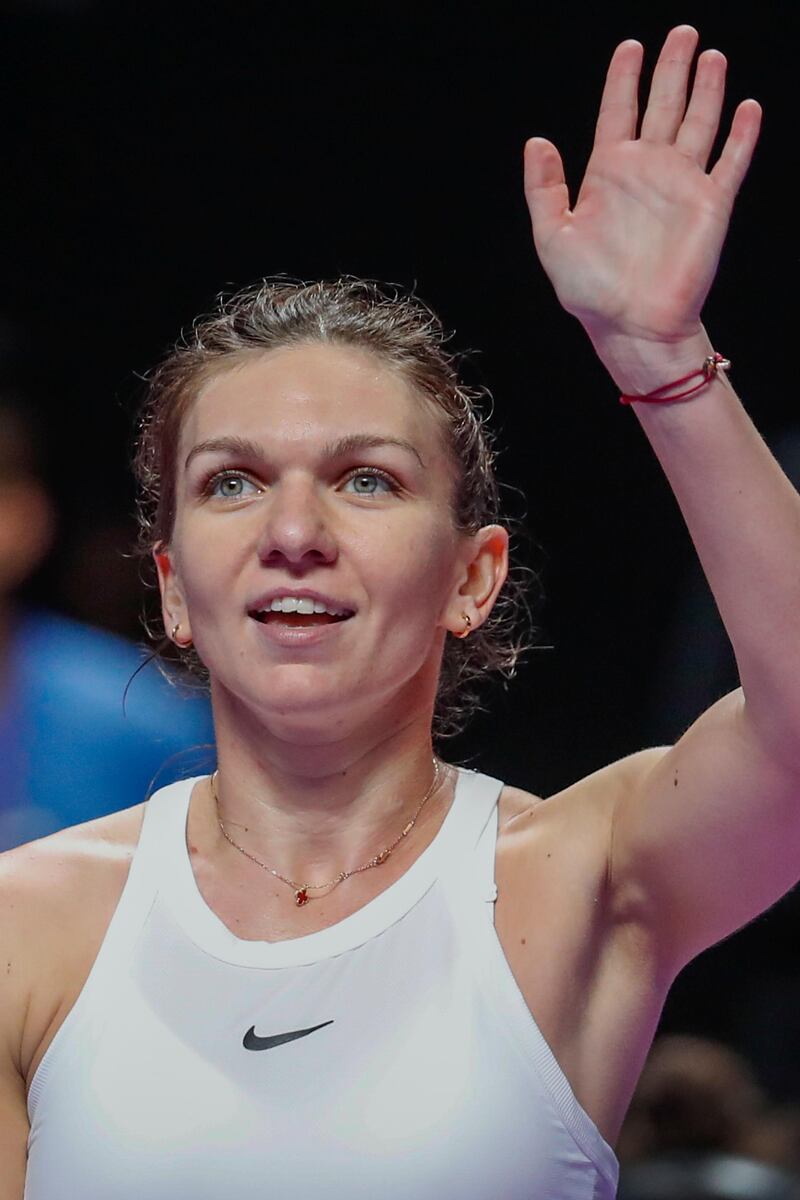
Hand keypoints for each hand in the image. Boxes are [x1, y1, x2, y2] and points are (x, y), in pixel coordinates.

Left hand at [523, 26, 760, 351]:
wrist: (633, 325)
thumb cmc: (590, 291)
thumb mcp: (553, 238)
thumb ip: (544, 190)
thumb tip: (537, 142)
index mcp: (608, 174)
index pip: (617, 111)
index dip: (623, 78)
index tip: (630, 46)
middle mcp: (647, 171)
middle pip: (662, 105)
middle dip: (671, 68)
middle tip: (681, 32)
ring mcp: (681, 185)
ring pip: (698, 123)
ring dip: (706, 89)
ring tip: (710, 55)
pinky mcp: (711, 204)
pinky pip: (730, 161)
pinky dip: (741, 134)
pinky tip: (748, 106)